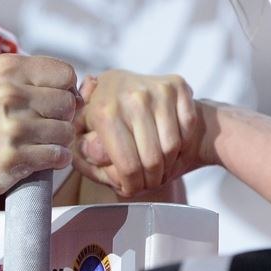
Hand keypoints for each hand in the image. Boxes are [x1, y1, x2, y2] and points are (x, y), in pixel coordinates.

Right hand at [0, 54, 77, 204]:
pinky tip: (40, 156)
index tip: (51, 101)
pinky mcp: (13, 157)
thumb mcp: (5, 81)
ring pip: (66, 132)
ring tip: (39, 141)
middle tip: (43, 124)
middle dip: (62, 117)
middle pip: (68, 104)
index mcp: (8, 69)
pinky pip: (58, 156)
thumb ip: (43, 78)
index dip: (65, 90)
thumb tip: (85, 92)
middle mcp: (8, 94)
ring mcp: (11, 127)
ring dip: (59, 140)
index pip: (65, 74)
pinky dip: (56, 158)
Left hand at [72, 70, 202, 196]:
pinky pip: (188, 129)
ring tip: (158, 166)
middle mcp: (131, 97)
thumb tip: (93, 153)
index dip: (133, 185)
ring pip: (172, 147)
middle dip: (152, 179)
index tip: (132, 188)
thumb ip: (83, 153)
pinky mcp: (177, 86)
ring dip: (168, 165)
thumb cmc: (101, 115)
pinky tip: (170, 146)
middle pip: (153, 160)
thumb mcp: (82, 137)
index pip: (127, 165)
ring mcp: (156, 89)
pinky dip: (183, 144)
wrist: (120, 83)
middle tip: (147, 181)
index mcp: (102, 111)